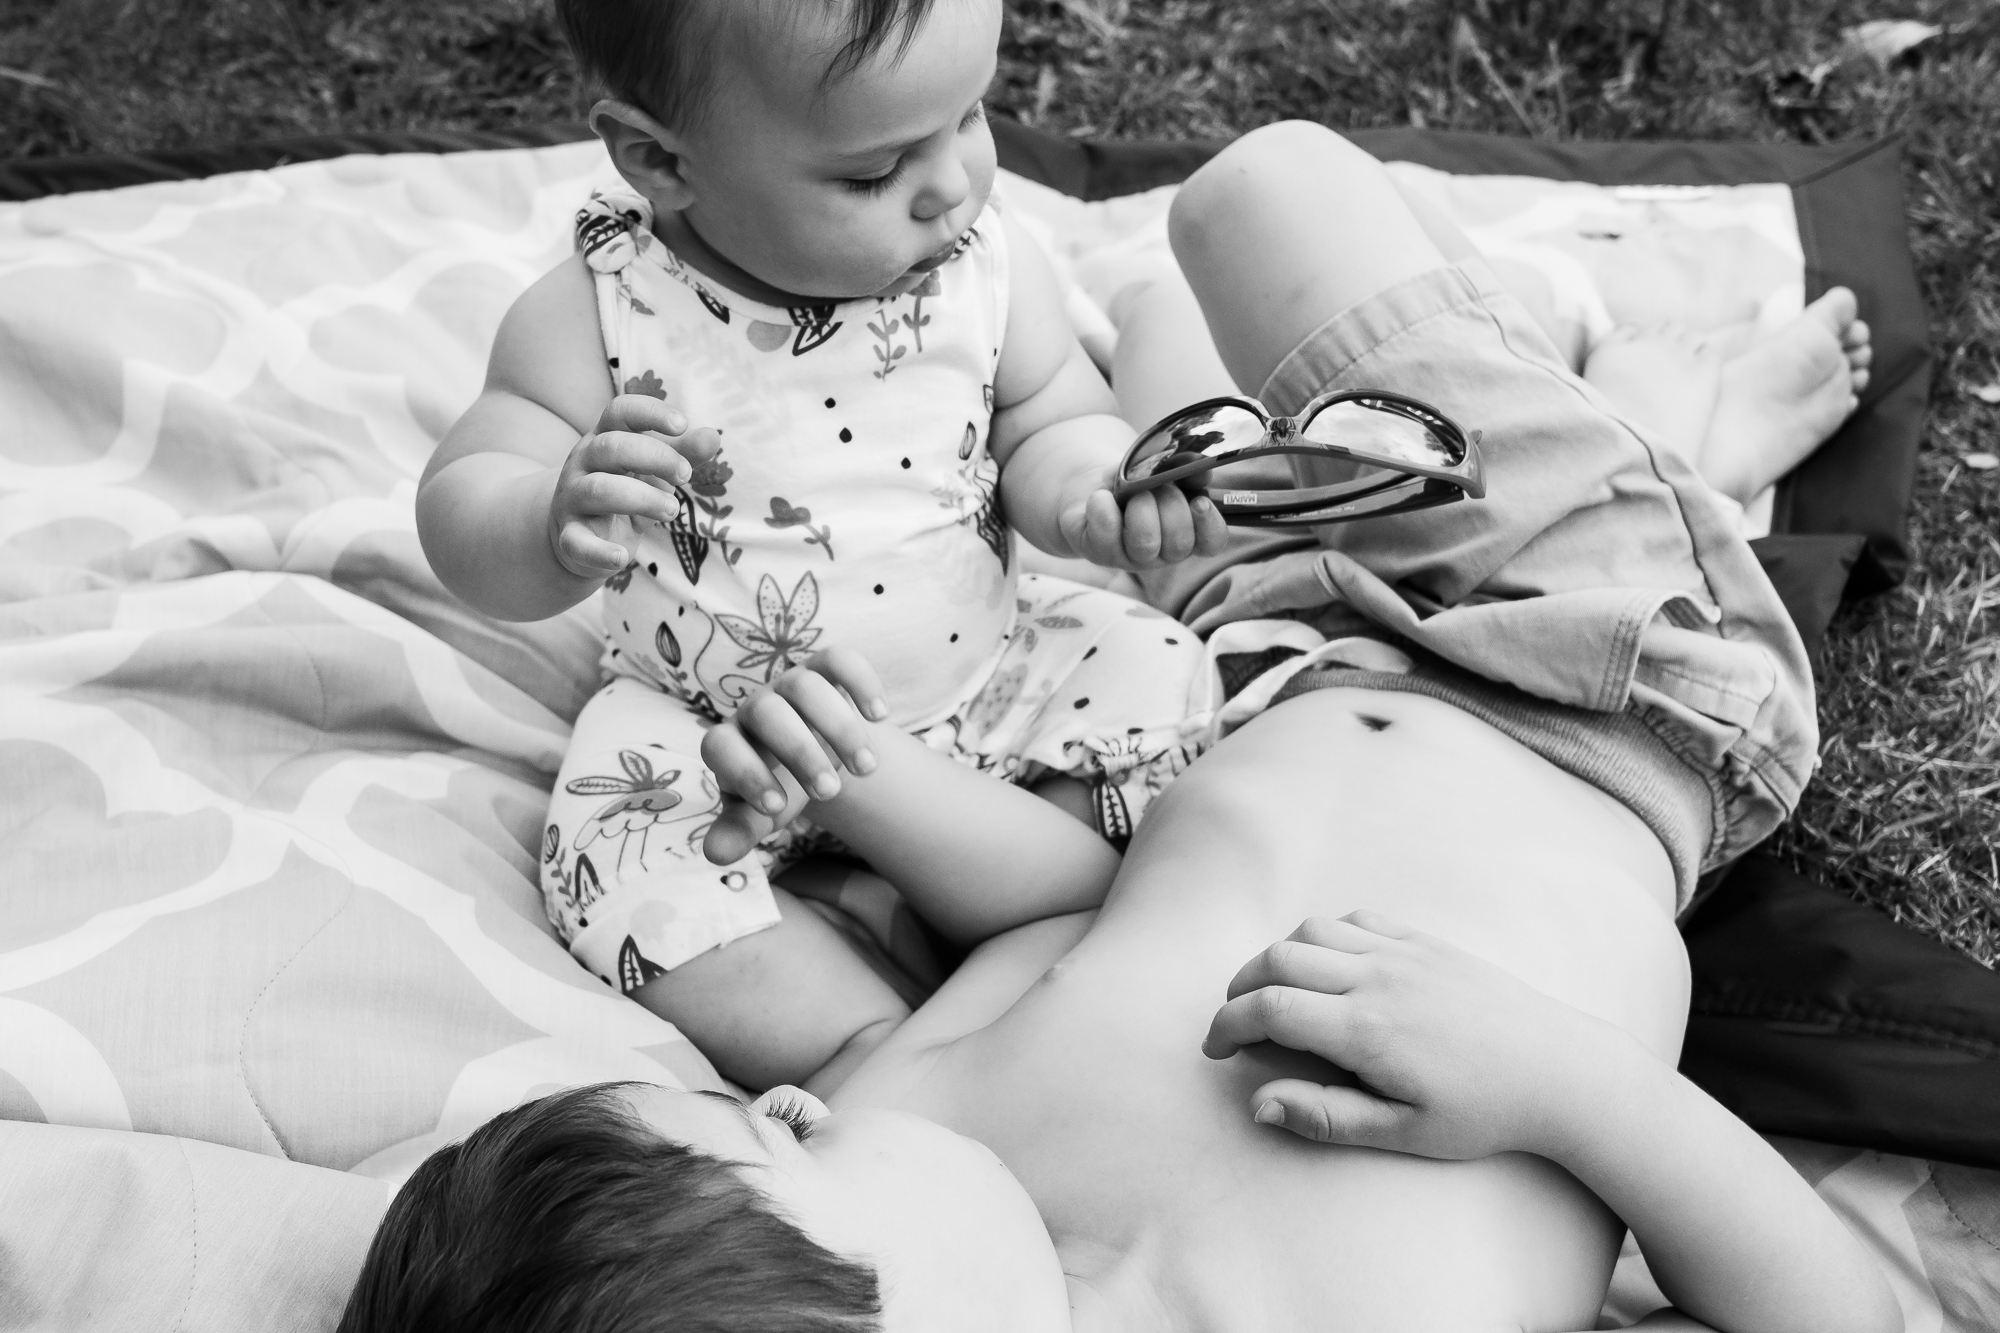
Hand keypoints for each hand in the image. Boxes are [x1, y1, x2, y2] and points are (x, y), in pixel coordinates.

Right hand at [548, 394, 720, 578]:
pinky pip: (577, 543)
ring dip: (642, 498)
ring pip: (600, 490)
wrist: (579, 536)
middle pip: (612, 447)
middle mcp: (582, 463)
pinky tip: (622, 558)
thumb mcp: (653, 471)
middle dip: (655, 458)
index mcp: (603, 439)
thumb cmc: (624, 491)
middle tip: (685, 476)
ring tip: (673, 510)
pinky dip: (600, 552)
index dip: (650, 412)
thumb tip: (713, 436)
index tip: (682, 424)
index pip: (619, 411)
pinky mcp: (569, 537)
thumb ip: (682, 453)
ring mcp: (572, 499)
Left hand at [699, 647, 889, 864]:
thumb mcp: (761, 814)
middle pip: (769, 714)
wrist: (811, 755)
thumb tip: (714, 855)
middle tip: (830, 792)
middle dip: (801, 753)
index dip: (745, 774)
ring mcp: (790, 685)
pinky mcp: (825, 669)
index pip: (720, 746)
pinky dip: (861, 682)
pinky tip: (879, 715)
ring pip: (807, 687)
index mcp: (729, 742)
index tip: (777, 808)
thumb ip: (740, 830)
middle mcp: (755, 708)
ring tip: (867, 768)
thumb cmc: (780, 788)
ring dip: (839, 727)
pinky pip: (840, 660)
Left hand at [1057, 468, 1229, 570]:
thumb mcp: (1165, 470)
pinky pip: (1106, 535)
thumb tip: (1203, 471)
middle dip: (1170, 505)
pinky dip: (1104, 508)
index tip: (1200, 501)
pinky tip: (1102, 496)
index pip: (1212, 543)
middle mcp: (1160, 553)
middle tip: (1157, 486)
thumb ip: (1188, 471)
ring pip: (1145, 544)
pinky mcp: (1096, 551)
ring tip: (1134, 492)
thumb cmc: (1137, 480)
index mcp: (1186, 534)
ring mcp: (1128, 557)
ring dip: (1142, 509)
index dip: (1210, 525)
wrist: (1095, 485)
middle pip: (1179, 544)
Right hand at [1201, 911, 1623, 1159]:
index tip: (1215, 1048)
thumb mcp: (1404, 1133)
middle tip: (1235, 1021)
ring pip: (1313, 931)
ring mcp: (1404, 953)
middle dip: (1240, 986)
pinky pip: (1358, 919)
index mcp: (1366, 1030)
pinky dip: (1325, 934)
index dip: (1227, 1025)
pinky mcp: (1427, 943)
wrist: (1561, 1072)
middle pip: (1279, 958)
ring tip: (1274, 991)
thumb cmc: (1485, 1112)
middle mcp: (1378, 979)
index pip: (1269, 1009)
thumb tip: (1258, 1103)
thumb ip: (1326, 1116)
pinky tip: (1327, 964)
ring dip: (1278, 955)